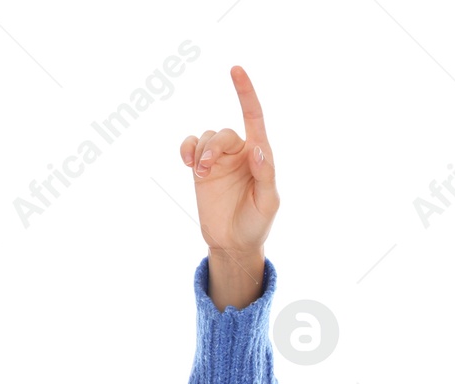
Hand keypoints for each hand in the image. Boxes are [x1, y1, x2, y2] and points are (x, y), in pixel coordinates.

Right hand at [179, 65, 277, 305]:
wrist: (233, 242)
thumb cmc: (256, 223)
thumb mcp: (267, 204)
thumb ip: (266, 176)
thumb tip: (258, 151)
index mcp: (260, 156)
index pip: (255, 118)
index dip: (246, 93)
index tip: (236, 70)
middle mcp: (240, 153)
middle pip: (223, 133)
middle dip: (212, 148)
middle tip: (204, 170)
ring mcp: (220, 160)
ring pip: (206, 137)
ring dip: (200, 152)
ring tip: (199, 174)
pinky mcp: (202, 169)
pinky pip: (191, 145)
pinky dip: (187, 149)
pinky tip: (187, 163)